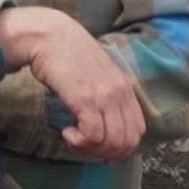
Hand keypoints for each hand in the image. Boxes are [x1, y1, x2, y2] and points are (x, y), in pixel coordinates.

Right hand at [0, 6, 145, 161]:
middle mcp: (120, 93)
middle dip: (106, 153)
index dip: (121, 148)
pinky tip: (67, 132)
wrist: (50, 35)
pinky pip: (93, 135)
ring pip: (111, 142)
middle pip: (127, 141)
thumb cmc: (68, 55)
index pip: (138, 130)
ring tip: (74, 137)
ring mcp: (105, 95)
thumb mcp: (96, 76)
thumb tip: (102, 128)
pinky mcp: (86, 99)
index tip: (101, 149)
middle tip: (85, 146)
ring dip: (90, 148)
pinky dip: (80, 141)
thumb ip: (105, 96)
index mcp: (125, 88)